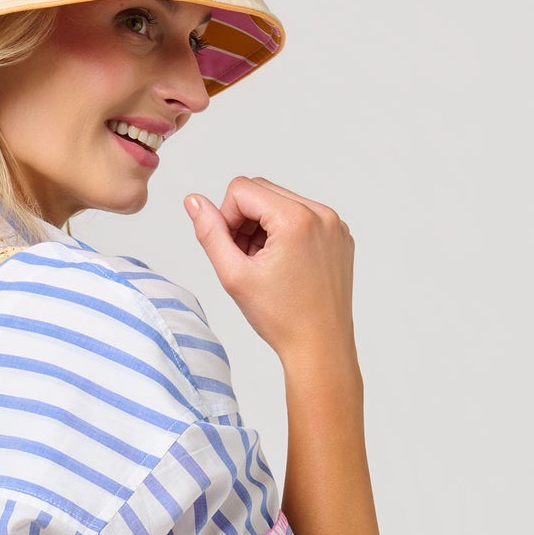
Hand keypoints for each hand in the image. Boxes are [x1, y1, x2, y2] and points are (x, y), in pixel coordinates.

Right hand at [184, 176, 356, 365]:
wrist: (320, 345)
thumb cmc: (280, 318)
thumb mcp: (234, 275)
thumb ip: (210, 233)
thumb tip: (193, 201)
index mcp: (296, 218)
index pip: (241, 189)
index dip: (226, 218)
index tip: (231, 251)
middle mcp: (321, 213)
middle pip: (263, 191)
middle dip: (245, 221)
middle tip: (246, 260)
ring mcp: (334, 224)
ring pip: (282, 203)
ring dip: (264, 227)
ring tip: (265, 265)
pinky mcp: (340, 235)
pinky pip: (304, 217)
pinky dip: (286, 233)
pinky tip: (285, 266)